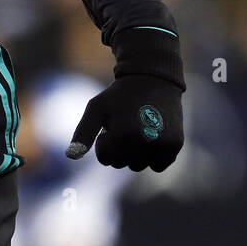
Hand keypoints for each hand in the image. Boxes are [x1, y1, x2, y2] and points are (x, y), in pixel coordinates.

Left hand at [66, 74, 183, 171]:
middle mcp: (145, 142)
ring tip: (136, 128)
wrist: (153, 79)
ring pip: (138, 166)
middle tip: (123, 124)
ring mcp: (163, 145)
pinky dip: (151, 156)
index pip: (104, 158)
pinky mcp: (176, 146)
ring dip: (133, 152)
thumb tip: (71, 157)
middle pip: (120, 164)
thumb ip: (83, 133)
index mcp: (123, 133)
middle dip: (117, 147)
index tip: (108, 125)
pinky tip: (150, 135)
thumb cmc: (119, 95)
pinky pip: (157, 166)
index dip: (103, 141)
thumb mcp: (96, 108)